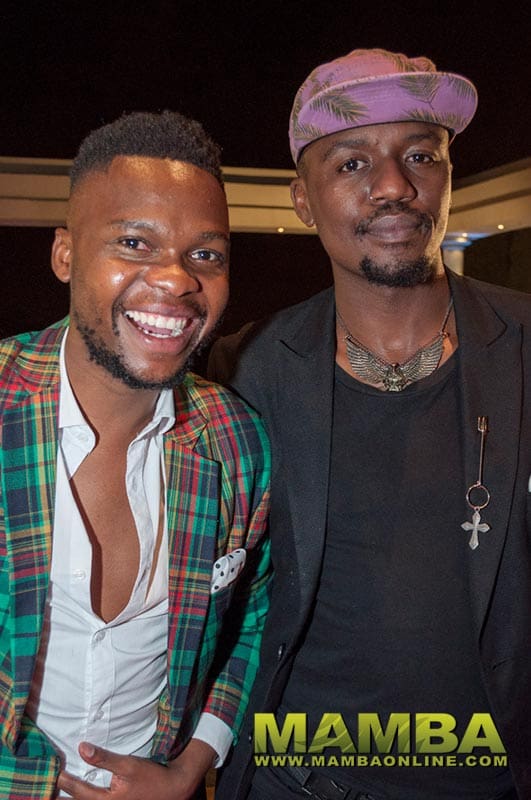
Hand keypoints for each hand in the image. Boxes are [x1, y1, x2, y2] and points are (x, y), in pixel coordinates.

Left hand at [57, 739, 215, 798]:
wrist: (174, 789)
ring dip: (74, 797)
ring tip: (59, 791)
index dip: (63, 781)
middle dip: (63, 795)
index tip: (52, 770)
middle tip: (48, 787)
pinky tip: (84, 793)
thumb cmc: (151, 777)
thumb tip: (82, 748)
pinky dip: (87, 798)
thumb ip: (104, 758)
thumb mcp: (128, 764)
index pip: (78, 790)